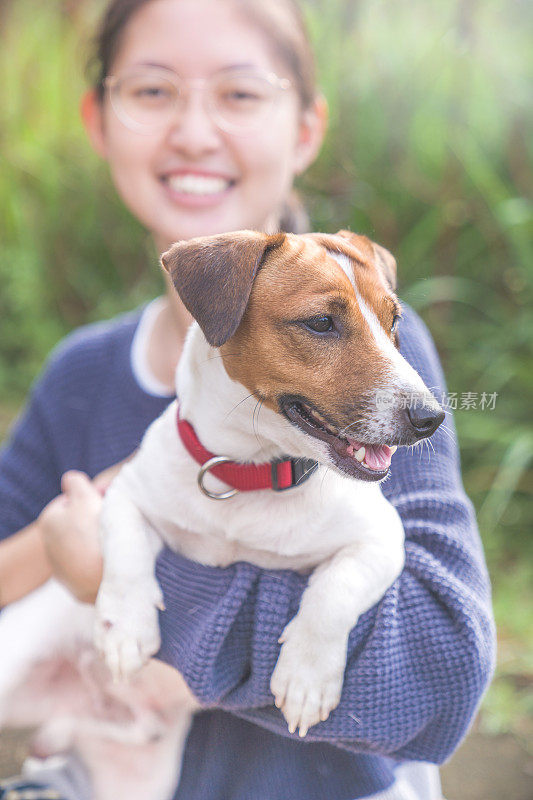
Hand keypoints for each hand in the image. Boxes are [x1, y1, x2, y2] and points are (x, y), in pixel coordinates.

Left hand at [39, 471, 103, 603]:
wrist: (108, 574)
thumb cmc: (95, 530)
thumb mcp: (86, 495)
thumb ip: (75, 481)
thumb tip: (69, 479)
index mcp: (48, 521)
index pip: (70, 501)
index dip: (90, 498)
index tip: (105, 501)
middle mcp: (49, 546)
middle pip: (75, 524)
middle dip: (92, 519)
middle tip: (113, 517)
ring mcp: (62, 569)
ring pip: (82, 547)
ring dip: (95, 541)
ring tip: (114, 540)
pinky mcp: (75, 587)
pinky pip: (89, 568)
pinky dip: (98, 562)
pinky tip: (112, 559)